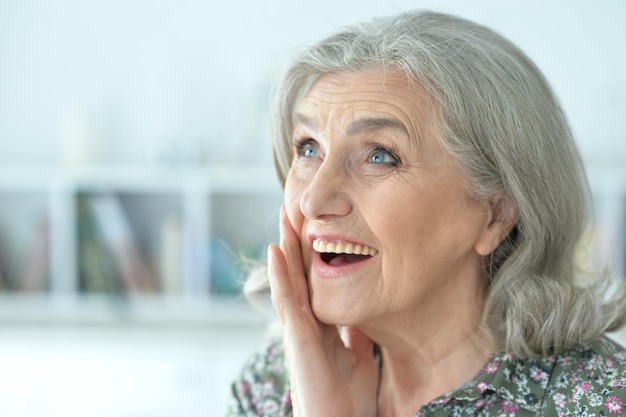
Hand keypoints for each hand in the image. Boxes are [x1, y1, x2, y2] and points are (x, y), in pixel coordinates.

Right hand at [268, 207, 378, 416]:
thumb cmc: (346, 400)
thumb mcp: (359, 358)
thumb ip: (357, 335)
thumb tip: (363, 317)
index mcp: (319, 326)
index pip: (313, 283)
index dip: (311, 256)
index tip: (314, 227)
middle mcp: (305, 323)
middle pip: (298, 275)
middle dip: (296, 243)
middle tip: (293, 210)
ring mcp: (298, 328)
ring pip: (288, 279)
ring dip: (285, 247)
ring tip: (284, 216)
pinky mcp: (297, 336)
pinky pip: (287, 298)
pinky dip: (281, 272)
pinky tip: (277, 248)